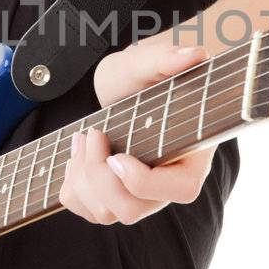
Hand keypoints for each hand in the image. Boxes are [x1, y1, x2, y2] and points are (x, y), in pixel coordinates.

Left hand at [56, 39, 216, 225]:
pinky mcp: (115, 197)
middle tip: (91, 134)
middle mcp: (168, 181)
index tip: (117, 156)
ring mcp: (141, 195)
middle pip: (134, 209)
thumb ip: (168, 59)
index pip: (181, 189)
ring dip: (82, 178)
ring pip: (107, 213)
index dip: (144, 182)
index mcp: (191, 151)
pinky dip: (73, 189)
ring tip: (81, 138)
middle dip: (99, 176)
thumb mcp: (148, 62)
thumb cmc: (141, 74)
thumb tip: (195, 54)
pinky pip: (89, 211)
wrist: (121, 85)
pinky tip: (76, 157)